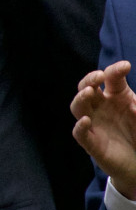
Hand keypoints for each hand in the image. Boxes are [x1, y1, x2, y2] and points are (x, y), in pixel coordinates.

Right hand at [72, 61, 135, 198]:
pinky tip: (86, 121)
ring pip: (78, 107)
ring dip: (81, 98)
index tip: (125, 66)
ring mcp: (94, 124)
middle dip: (89, 79)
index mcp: (116, 96)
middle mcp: (100, 107)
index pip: (110, 79)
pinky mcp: (91, 143)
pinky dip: (80, 127)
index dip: (114, 71)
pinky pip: (80, 134)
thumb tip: (133, 105)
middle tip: (99, 76)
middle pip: (86, 87)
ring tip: (88, 92)